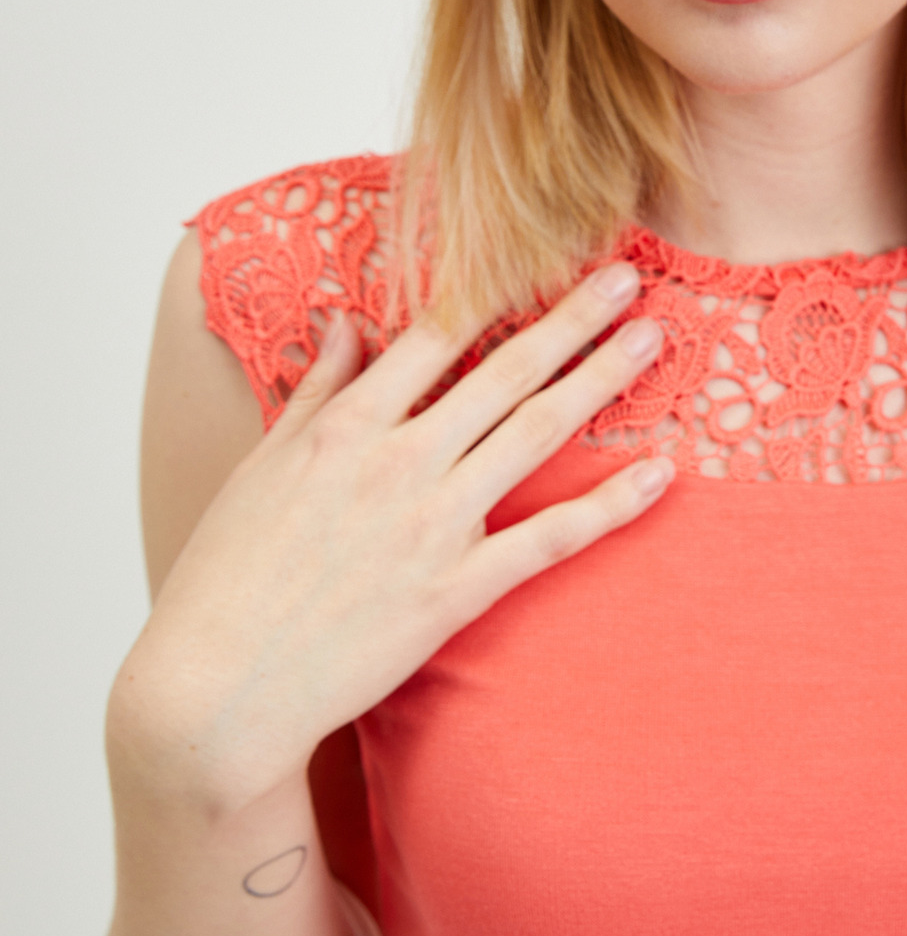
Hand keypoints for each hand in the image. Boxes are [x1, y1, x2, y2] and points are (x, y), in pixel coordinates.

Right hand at [108, 260, 669, 815]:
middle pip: (505, 371)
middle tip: (630, 275)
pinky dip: (610, 506)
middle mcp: (398, 462)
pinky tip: (658, 474)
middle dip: (573, 317)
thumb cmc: (227, 575)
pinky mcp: (457, 591)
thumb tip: (347, 321)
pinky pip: (551, 539)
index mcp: (346, 426)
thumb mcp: (260, 466)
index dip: (499, 285)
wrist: (219, 687)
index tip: (544, 249)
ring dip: (601, 380)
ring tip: (654, 339)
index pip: (437, 333)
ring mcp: (433, 526)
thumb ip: (316, 391)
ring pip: (537, 434)